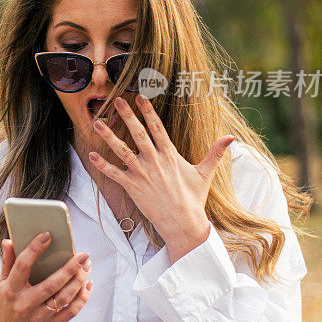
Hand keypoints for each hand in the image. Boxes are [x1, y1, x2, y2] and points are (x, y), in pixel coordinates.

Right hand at [0, 233, 92, 321]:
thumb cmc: (7, 302)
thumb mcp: (2, 282)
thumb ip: (7, 261)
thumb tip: (9, 240)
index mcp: (11, 290)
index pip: (22, 266)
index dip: (35, 249)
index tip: (47, 235)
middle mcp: (25, 304)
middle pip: (51, 284)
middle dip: (70, 268)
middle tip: (82, 255)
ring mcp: (38, 316)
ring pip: (64, 298)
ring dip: (79, 281)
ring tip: (87, 267)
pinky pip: (70, 312)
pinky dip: (82, 298)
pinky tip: (87, 284)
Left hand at [88, 95, 234, 261]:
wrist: (183, 223)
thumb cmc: (193, 198)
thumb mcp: (205, 173)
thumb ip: (215, 153)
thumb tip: (231, 137)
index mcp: (170, 155)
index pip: (158, 128)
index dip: (149, 111)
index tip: (140, 97)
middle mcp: (155, 161)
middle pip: (138, 134)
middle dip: (127, 116)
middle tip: (116, 100)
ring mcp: (142, 173)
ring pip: (122, 150)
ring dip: (108, 136)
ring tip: (96, 123)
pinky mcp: (132, 187)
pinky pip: (114, 174)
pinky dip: (102, 165)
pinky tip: (90, 155)